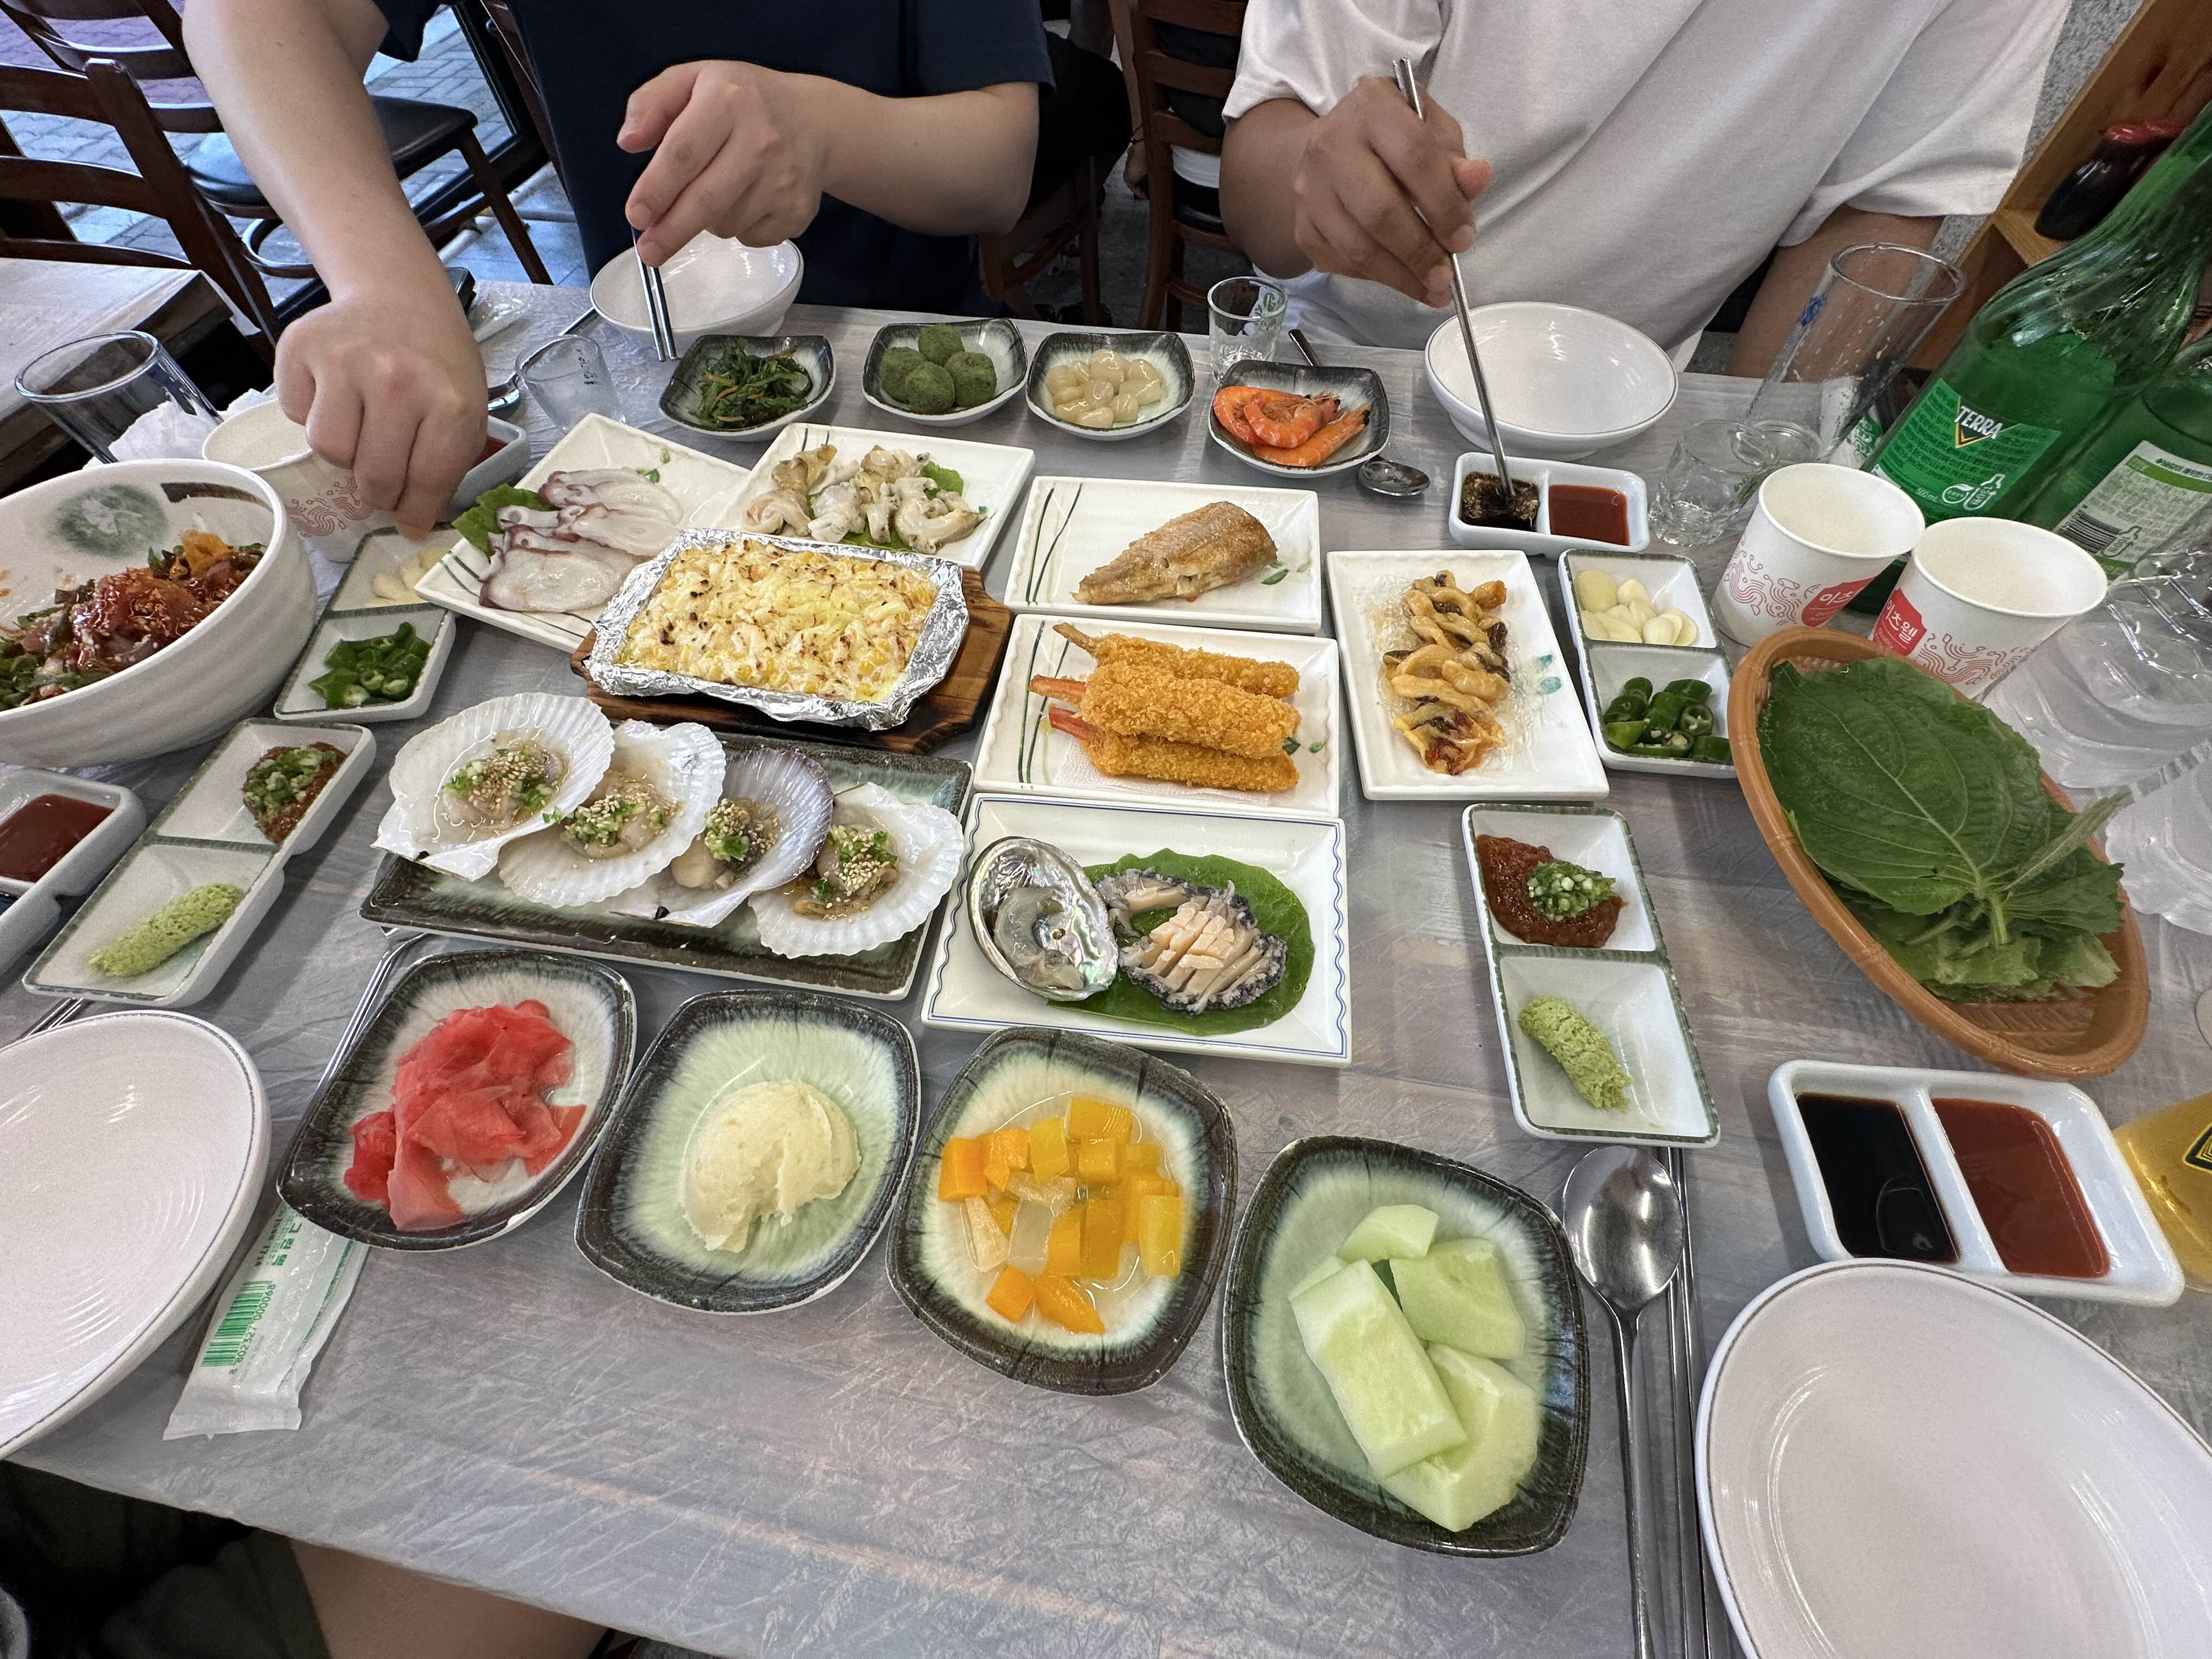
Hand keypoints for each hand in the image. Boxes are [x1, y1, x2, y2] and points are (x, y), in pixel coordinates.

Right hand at [275, 282, 484, 535]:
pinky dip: (312, 415)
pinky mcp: (301, 347)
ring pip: (326, 449)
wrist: (400, 298)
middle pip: (372, 475)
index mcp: (449, 401)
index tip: (409, 524)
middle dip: (378, 492)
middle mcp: (396, 380)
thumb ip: (446, 469)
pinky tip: (337, 395)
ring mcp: (345, 360)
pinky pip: (296, 413)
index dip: (415, 513)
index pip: (426, 482)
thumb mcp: (466, 413)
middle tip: (382, 483)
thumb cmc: (436, 364)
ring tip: (361, 430)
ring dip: (342, 454)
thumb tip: (410, 526)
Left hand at [619, 61, 824, 264]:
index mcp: (728, 101)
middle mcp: (760, 142)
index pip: (683, 154)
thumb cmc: (745, 102)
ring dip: (705, 221)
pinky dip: (737, 227)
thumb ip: (653, 103)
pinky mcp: (796, 211)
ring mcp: (783, 181)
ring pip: (725, 224)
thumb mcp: (694, 80)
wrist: (815, 122)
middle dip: (671, 231)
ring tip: (713, 192)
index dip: (655, 190)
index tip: (636, 215)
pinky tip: (744, 200)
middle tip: (649, 250)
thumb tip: (628, 141)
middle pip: (705, 200)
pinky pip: (750, 236)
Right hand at [1292, 77, 1491, 305]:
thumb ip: (1454, 158)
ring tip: (1431, 289)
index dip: (1444, 205)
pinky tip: (1401, 279)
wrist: (1333, 148)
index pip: (1415, 158)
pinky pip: (1342, 263)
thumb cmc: (1394, 138)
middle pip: (1380, 211)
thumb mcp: (1432, 131)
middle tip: (1445, 275)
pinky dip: (1376, 278)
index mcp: (1372, 106)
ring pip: (1358, 247)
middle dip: (1420, 250)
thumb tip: (1477, 178)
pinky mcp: (1303, 226)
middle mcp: (1331, 143)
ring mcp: (1310, 188)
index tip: (1463, 238)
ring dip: (1400, 275)